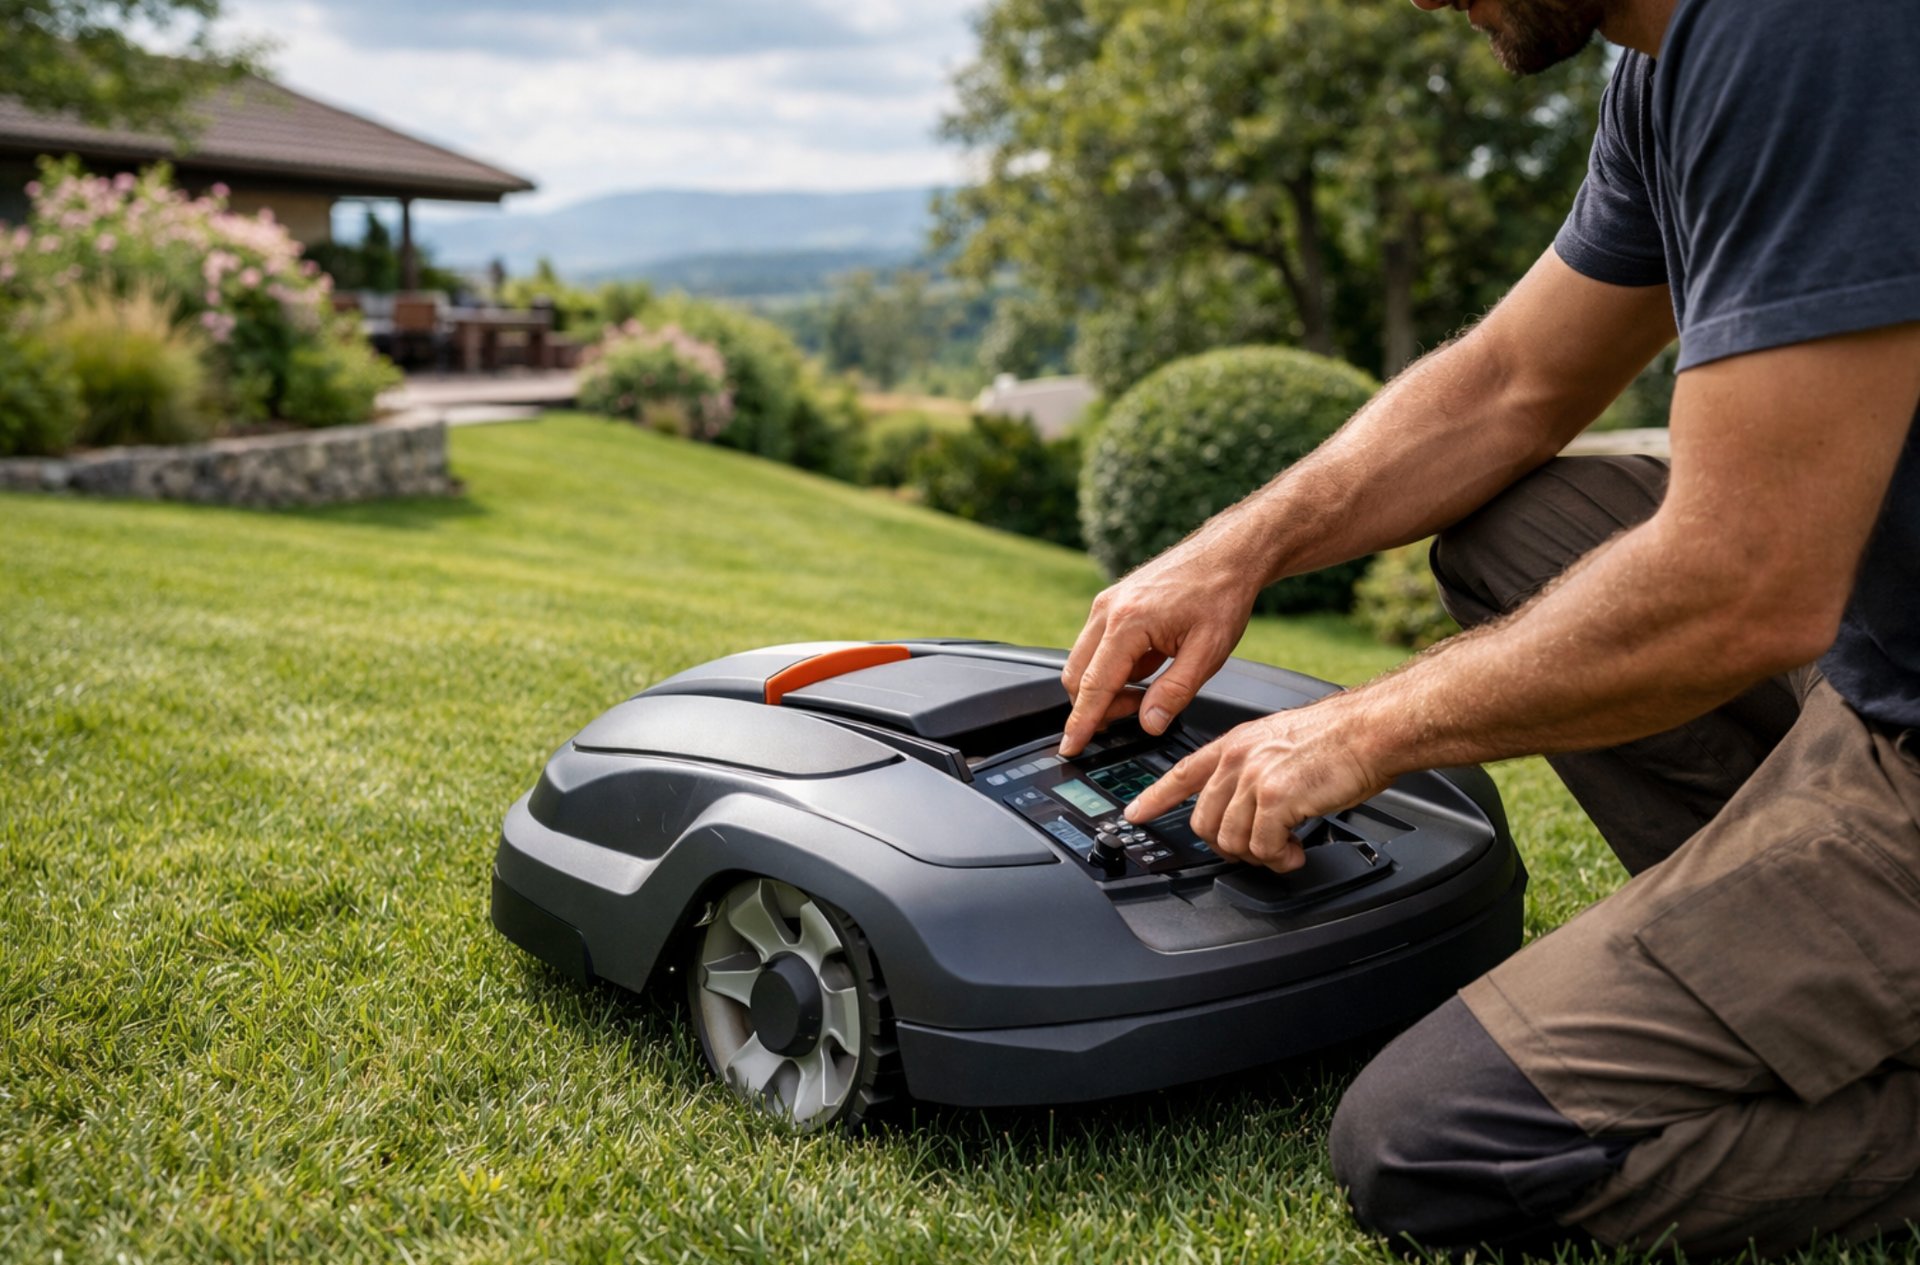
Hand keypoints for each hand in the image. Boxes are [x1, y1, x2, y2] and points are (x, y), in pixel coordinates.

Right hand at [1059, 539, 1259, 756]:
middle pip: (1076, 675)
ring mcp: (1106, 604)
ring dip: (1106, 687)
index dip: (1082, 722)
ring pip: (1083, 661)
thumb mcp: (1208, 652)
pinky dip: (1113, 667)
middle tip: (1135, 715)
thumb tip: (1148, 723)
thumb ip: (1175, 692)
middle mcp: (1108, 610)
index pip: (1094, 685)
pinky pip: (1097, 646)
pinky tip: (1149, 666)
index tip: (1070, 746)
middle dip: (1097, 705)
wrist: (1227, 554)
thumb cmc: (1221, 594)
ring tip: (1149, 690)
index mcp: (1128, 622)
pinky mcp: (1112, 603)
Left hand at [1124, 698, 1389, 871]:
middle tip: (1260, 848)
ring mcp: (1253, 778)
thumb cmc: (1339, 739)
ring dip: (1259, 856)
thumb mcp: (1280, 744)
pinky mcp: (1276, 799)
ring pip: (1231, 841)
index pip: (1181, 773)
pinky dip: (1278, 859)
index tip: (1135, 815)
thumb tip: (1248, 810)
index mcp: (1235, 744)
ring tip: (1285, 849)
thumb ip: (1254, 771)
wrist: (1371, 729)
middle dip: (1230, 846)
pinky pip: (1261, 848)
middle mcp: (1237, 759)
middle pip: (1203, 822)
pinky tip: (1295, 851)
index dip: (1155, 798)